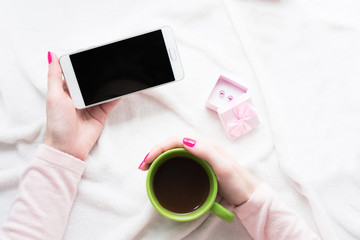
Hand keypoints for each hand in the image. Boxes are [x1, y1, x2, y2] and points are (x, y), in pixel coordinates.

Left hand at [44, 52, 118, 160]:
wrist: (68, 148)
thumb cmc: (57, 123)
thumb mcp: (54, 96)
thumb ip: (55, 75)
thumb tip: (51, 55)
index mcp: (65, 90)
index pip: (76, 73)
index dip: (83, 64)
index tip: (93, 54)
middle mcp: (78, 97)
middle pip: (92, 81)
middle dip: (100, 73)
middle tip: (110, 61)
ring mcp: (91, 105)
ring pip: (103, 90)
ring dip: (110, 83)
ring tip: (118, 72)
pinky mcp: (101, 114)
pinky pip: (111, 102)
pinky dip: (117, 95)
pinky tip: (122, 87)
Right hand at [139, 136, 259, 205]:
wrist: (249, 196)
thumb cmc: (238, 182)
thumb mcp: (223, 167)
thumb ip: (207, 152)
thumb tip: (185, 142)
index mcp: (206, 145)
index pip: (177, 140)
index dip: (160, 148)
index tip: (148, 160)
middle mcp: (202, 148)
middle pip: (173, 144)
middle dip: (156, 151)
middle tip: (144, 165)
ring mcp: (201, 157)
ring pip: (175, 151)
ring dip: (160, 156)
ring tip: (149, 166)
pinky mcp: (201, 166)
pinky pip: (180, 159)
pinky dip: (167, 162)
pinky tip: (163, 169)